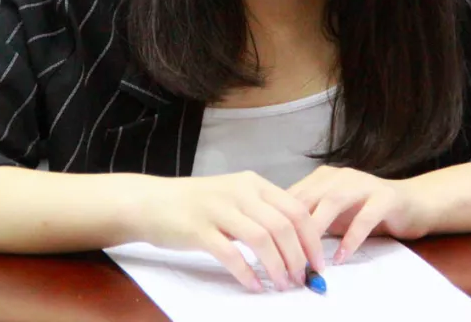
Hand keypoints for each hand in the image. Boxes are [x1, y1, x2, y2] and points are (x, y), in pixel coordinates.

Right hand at [130, 172, 325, 291]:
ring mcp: (218, 209)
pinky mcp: (199, 229)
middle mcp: (239, 192)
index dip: (312, 239)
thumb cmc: (196, 203)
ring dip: (277, 267)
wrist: (152, 202)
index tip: (318, 263)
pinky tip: (254, 286)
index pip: (295, 209)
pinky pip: (231, 254)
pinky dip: (247, 273)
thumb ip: (261, 212)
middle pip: (283, 226)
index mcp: (253, 183)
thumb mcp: (234, 197)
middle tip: (302, 279)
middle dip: (298, 257)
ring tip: (282, 285)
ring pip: (261, 239)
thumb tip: (295, 243)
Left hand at [288, 166, 431, 262]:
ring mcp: (363, 184)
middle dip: (294, 227)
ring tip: (310, 258)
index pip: (293, 196)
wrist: (414, 203)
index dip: (279, 219)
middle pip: (309, 197)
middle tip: (285, 256)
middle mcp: (340, 176)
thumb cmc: (367, 211)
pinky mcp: (385, 197)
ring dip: (318, 230)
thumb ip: (311, 220)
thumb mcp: (334, 215)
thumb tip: (279, 242)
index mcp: (323, 178)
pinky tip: (341, 256)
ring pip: (333, 202)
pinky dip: (351, 237)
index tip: (268, 245)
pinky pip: (365, 217)